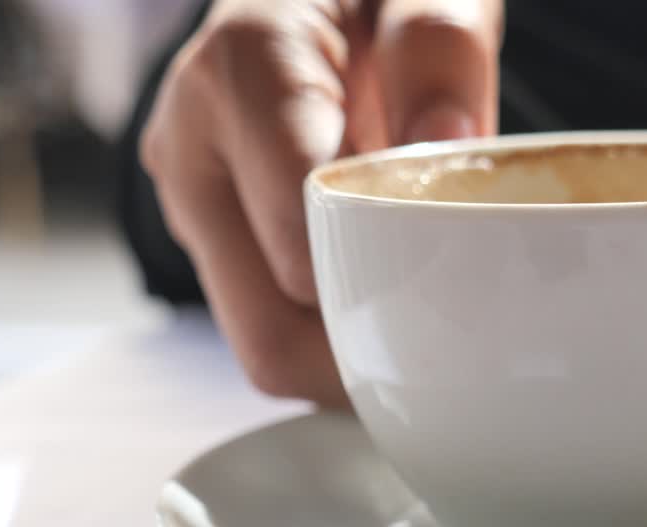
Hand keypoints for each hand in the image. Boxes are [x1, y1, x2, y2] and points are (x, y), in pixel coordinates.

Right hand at [140, 0, 500, 406]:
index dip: (378, 277)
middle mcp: (194, 146)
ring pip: (260, 339)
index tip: (452, 282)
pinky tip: (389, 304)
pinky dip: (331, 334)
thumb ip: (437, 52)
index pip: (298, 226)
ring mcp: (195, 198)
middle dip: (362, 353)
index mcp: (244, 73)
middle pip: (265, 324)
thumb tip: (447, 147)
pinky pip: (266, 320)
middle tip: (450, 347)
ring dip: (347, 353)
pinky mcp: (212, 232)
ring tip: (425, 323)